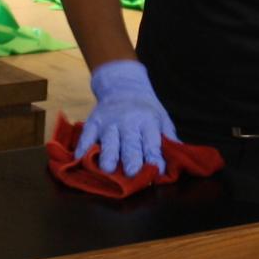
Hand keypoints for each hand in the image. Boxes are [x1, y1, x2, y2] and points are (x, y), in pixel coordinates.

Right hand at [79, 60, 176, 177]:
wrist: (123, 86)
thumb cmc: (146, 109)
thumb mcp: (162, 118)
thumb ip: (169, 138)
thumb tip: (179, 158)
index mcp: (148, 121)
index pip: (152, 142)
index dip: (155, 157)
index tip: (157, 171)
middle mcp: (128, 121)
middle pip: (130, 142)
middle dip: (131, 157)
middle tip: (132, 172)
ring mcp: (109, 121)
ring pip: (109, 140)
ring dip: (108, 154)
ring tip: (107, 169)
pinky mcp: (93, 121)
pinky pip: (87, 135)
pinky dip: (83, 146)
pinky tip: (79, 158)